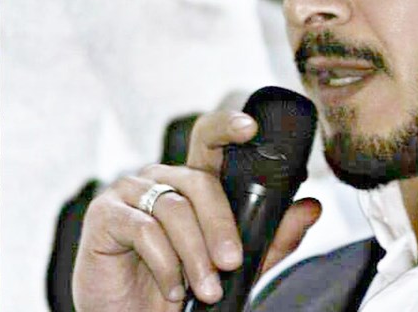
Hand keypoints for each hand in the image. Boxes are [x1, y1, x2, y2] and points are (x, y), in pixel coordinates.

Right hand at [72, 109, 321, 310]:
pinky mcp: (105, 214)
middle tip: (232, 262)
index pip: (209, 141)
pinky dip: (165, 263)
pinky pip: (143, 229)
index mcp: (192, 183)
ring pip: (174, 208)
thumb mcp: (235, 265)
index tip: (251, 127)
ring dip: (195, 254)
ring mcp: (131, 192)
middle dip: (220, 223)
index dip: (227, 127)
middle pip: (199, 180)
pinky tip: (172, 288)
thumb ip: (271, 237)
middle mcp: (162, 178)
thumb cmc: (182, 286)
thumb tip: (312, 207)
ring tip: (206, 290)